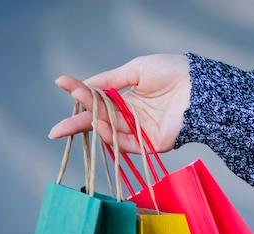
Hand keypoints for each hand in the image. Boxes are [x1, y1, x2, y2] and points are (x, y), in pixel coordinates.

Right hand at [49, 54, 190, 152]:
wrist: (198, 86)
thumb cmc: (172, 73)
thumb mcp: (136, 70)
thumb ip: (110, 79)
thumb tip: (85, 85)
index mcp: (128, 98)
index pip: (99, 100)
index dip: (81, 95)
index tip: (61, 84)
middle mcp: (133, 116)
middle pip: (100, 122)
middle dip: (77, 125)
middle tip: (55, 131)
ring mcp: (142, 131)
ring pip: (111, 133)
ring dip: (94, 127)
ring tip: (81, 115)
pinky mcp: (153, 144)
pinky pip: (128, 144)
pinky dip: (113, 138)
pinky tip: (102, 127)